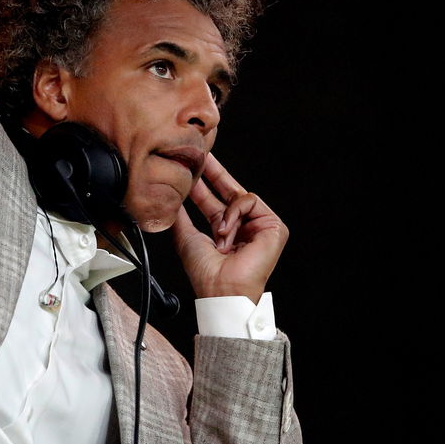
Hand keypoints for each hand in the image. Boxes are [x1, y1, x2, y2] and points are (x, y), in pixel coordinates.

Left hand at [171, 153, 288, 302]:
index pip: (214, 201)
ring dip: (223, 214)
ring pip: (240, 197)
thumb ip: (180, 216)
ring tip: (219, 233)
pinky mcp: (273, 226)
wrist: (221, 289)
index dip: (203, 184)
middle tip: (202, 154)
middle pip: (230, 192)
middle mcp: (243, 227)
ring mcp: (259, 226)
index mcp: (225, 231)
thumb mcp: (186, 237)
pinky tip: (228, 232)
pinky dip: (235, 214)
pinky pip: (250, 201)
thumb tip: (171, 199)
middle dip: (215, 173)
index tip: (193, 168)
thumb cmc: (206, 273)